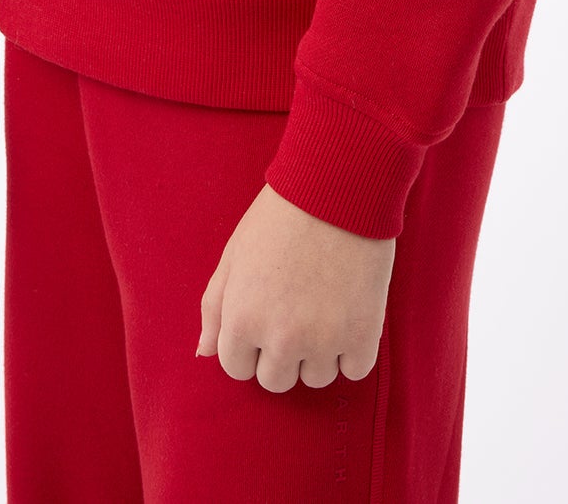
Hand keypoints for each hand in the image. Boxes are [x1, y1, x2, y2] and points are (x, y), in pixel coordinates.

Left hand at [196, 182, 394, 391]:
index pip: (236, 368)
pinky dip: (353, 349)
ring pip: (316, 378)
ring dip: (319, 352)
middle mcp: (280, 339)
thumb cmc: (281, 215)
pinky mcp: (363, 335)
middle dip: (282, 352)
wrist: (339, 186)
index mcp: (241, 319)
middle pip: (276, 381)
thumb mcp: (235, 254)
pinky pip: (355, 371)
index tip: (266, 315)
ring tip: (325, 305)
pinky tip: (349, 313)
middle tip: (296, 309)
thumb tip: (205, 351)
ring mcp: (323, 341)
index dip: (249, 343)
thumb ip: (215, 307)